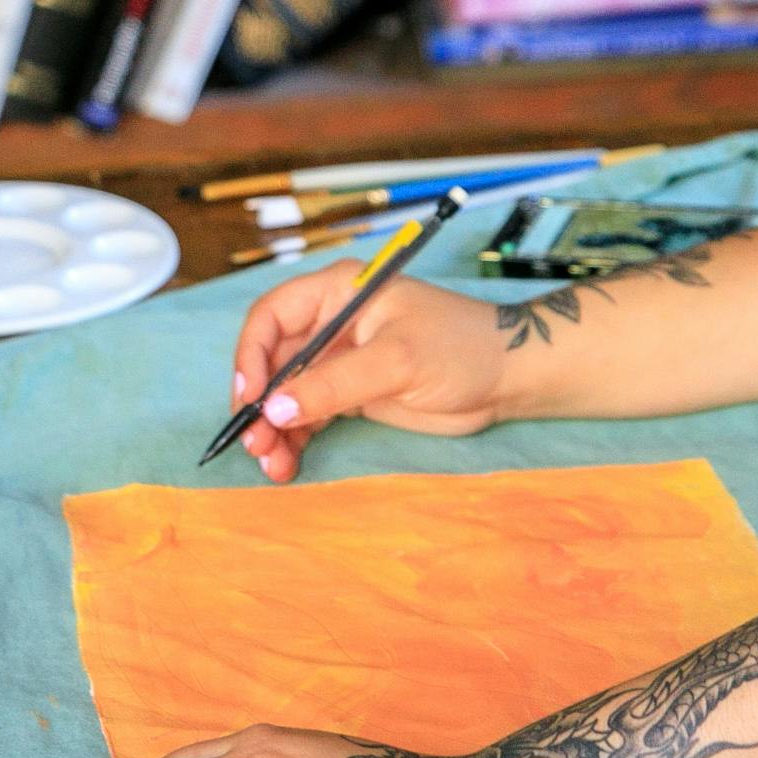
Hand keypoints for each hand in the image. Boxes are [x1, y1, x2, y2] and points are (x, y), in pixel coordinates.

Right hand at [226, 269, 519, 482]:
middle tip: (254, 443)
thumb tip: (273, 409)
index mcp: (337, 293)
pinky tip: (287, 463)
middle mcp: (330, 324)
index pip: (272, 317)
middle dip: (259, 403)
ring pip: (287, 395)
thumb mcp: (396, 361)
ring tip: (271, 464)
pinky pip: (308, 415)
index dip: (251, 355)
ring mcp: (340, 361)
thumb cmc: (458, 348)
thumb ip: (334, 384)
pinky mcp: (351, 394)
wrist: (508, 377)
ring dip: (273, 429)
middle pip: (273, 361)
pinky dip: (294, 439)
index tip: (249, 397)